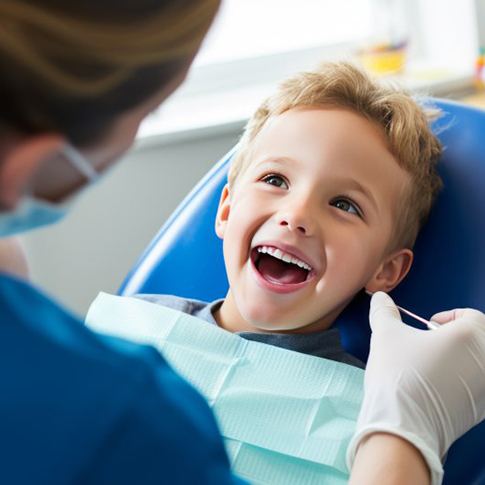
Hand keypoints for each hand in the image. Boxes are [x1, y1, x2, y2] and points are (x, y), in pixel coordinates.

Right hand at [347, 292, 484, 484]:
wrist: (401, 425)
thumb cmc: (397, 372)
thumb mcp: (386, 334)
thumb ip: (384, 311)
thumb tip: (379, 298)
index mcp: (471, 336)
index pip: (472, 316)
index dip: (449, 317)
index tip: (428, 326)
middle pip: (479, 339)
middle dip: (456, 338)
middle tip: (429, 344)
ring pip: (477, 364)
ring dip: (459, 359)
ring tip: (429, 366)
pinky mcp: (480, 411)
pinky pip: (476, 387)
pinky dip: (460, 382)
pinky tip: (434, 388)